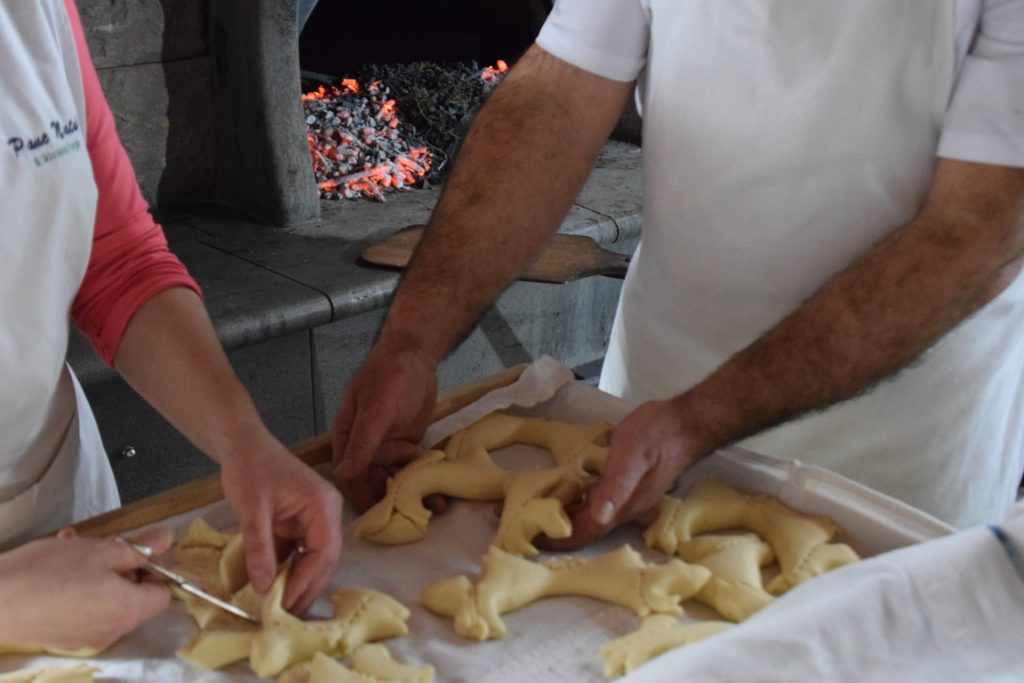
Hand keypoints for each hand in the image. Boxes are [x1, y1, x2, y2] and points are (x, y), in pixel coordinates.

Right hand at [0, 528, 171, 653]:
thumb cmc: (48, 573)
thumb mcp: (101, 550)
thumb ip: (139, 546)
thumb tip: (166, 539)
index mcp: (128, 611)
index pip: (163, 593)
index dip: (155, 569)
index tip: (138, 550)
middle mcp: (112, 631)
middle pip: (134, 596)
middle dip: (121, 565)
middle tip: (102, 543)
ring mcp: (87, 638)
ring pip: (107, 598)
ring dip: (97, 570)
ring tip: (73, 546)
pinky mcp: (64, 637)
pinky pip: (85, 609)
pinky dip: (79, 587)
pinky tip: (57, 563)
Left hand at [219, 433, 342, 613]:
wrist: (241, 445)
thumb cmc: (250, 468)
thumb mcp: (252, 509)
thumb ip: (259, 548)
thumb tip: (263, 587)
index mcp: (323, 506)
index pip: (324, 552)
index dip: (306, 581)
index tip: (285, 604)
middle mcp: (325, 515)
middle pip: (323, 560)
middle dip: (305, 588)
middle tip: (283, 615)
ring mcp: (313, 521)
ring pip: (311, 561)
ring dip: (295, 583)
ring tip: (278, 609)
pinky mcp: (298, 526)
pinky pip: (297, 554)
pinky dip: (285, 572)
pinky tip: (271, 590)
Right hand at [332, 339, 437, 511]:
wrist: (416, 355)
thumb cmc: (389, 376)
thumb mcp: (376, 410)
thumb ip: (362, 442)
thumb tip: (342, 474)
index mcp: (347, 437)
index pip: (349, 475)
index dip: (361, 497)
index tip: (378, 517)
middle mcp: (365, 447)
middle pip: (373, 482)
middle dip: (391, 500)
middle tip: (411, 520)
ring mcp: (387, 447)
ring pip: (396, 478)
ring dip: (412, 493)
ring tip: (434, 509)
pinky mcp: (408, 445)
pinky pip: (414, 468)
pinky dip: (425, 480)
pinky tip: (440, 493)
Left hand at [545, 399, 703, 549]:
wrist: (687, 422)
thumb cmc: (658, 435)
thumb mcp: (632, 455)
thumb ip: (617, 485)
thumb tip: (599, 516)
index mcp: (622, 506)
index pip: (585, 532)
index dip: (559, 539)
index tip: (531, 539)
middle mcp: (622, 507)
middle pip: (585, 528)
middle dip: (556, 531)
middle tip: (525, 525)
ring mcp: (625, 496)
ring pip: (589, 515)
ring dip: (564, 516)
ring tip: (536, 510)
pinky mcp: (626, 483)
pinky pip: (595, 500)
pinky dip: (576, 500)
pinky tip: (565, 491)